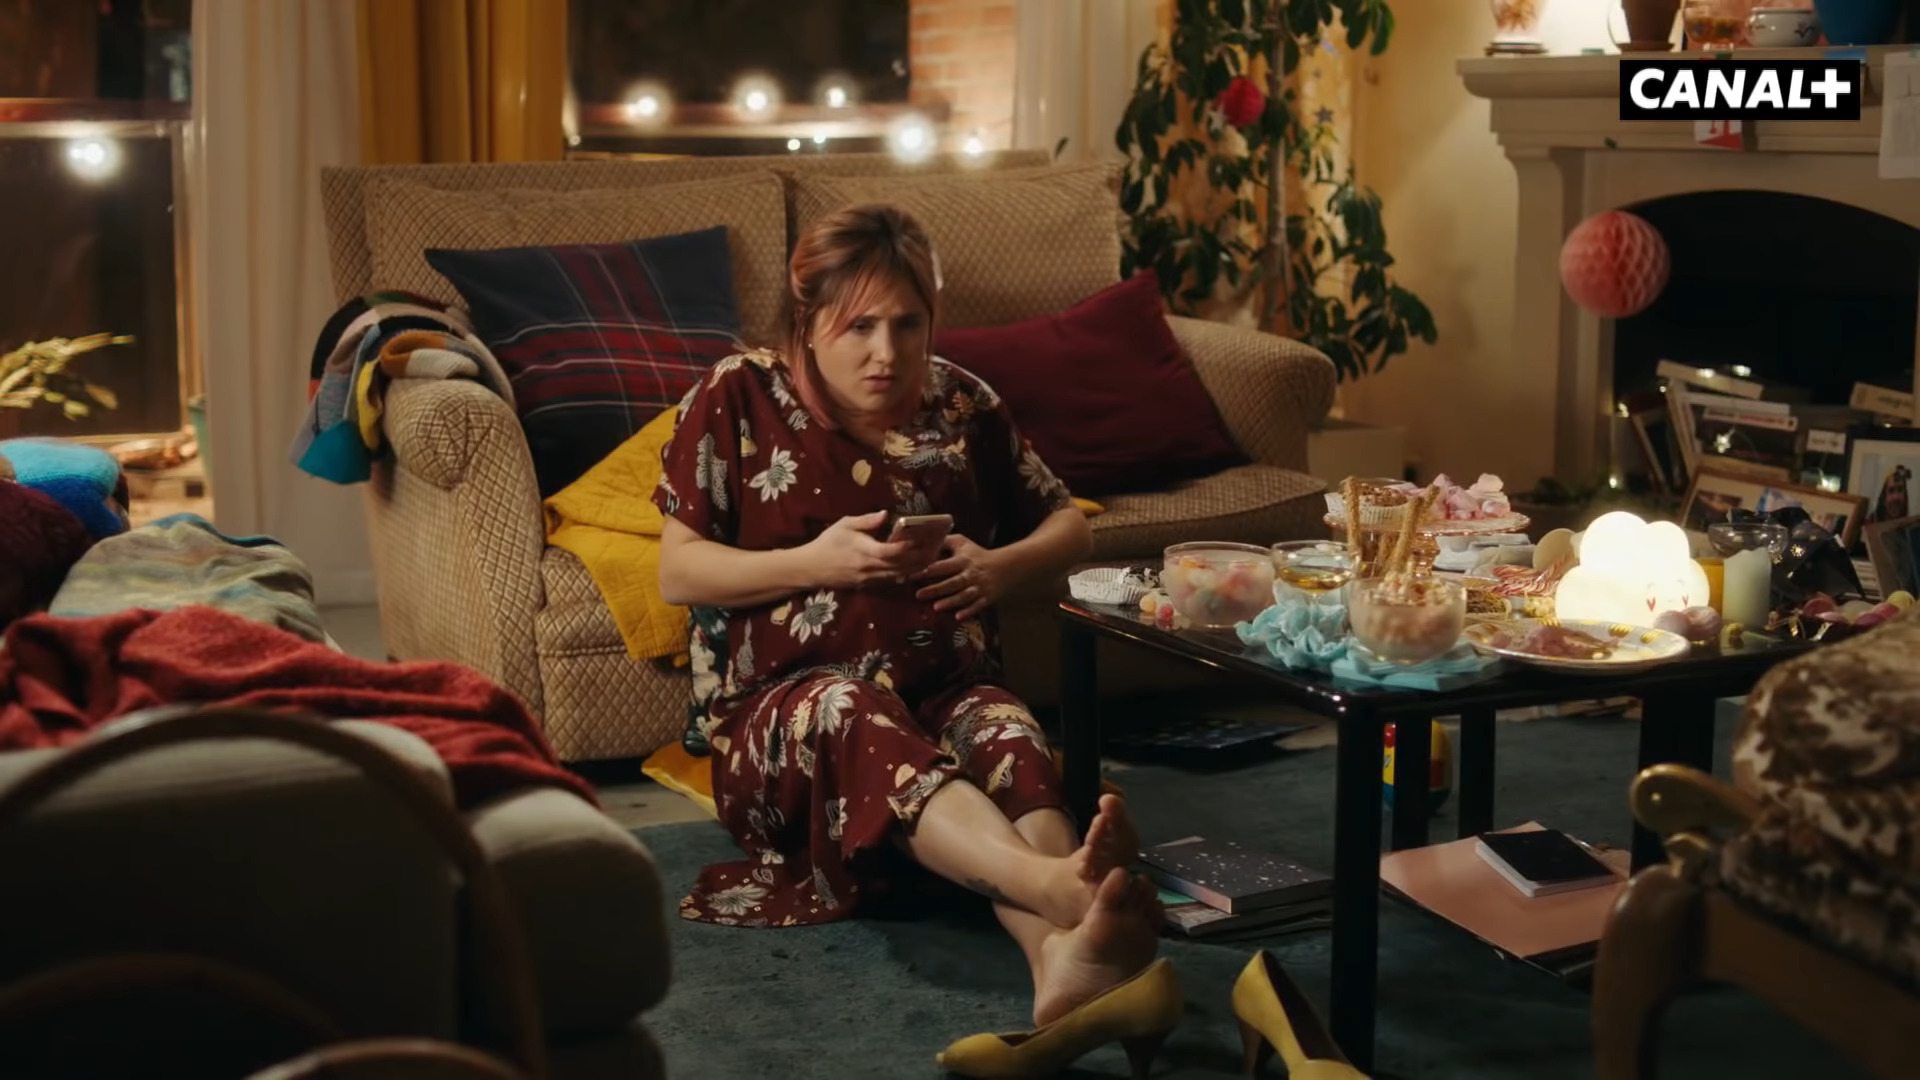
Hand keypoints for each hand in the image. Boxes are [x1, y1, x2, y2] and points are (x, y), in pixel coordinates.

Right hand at [803, 511, 931, 589]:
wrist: (810, 568)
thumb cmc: (827, 543)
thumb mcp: (845, 525)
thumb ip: (866, 520)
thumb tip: (886, 515)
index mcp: (864, 550)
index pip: (892, 551)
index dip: (909, 546)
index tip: (922, 538)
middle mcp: (869, 567)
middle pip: (901, 565)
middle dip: (919, 558)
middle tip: (935, 548)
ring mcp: (869, 579)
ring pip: (898, 575)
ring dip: (915, 568)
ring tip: (930, 558)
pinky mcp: (867, 585)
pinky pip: (889, 580)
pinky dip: (903, 574)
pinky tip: (914, 568)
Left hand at [914, 534, 1004, 619]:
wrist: (1005, 566)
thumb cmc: (978, 554)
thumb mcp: (963, 543)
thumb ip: (944, 542)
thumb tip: (924, 542)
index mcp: (963, 560)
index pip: (944, 565)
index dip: (929, 570)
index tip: (913, 575)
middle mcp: (971, 574)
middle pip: (952, 582)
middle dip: (936, 589)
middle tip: (919, 594)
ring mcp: (979, 587)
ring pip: (964, 595)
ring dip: (950, 602)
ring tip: (936, 607)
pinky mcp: (986, 598)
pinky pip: (977, 606)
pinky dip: (968, 611)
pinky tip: (958, 617)